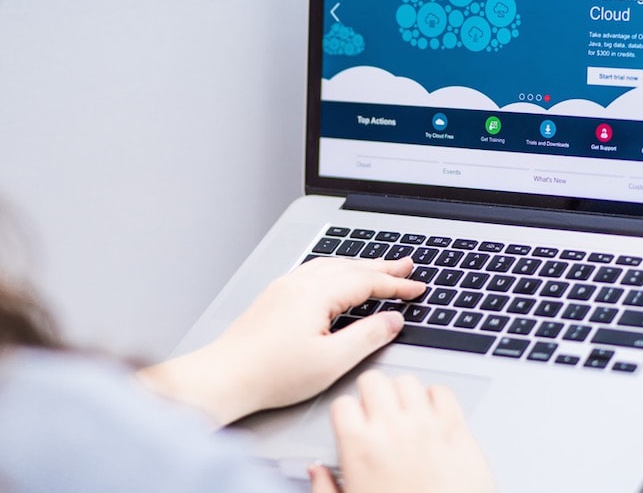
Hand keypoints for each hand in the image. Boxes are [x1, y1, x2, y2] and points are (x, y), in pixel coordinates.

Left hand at [138, 256, 423, 425]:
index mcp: (314, 294)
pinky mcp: (274, 297)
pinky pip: (314, 273)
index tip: (417, 288)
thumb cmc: (271, 373)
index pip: (366, 281)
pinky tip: (338, 279)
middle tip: (406, 266)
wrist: (225, 377)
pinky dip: (336, 271)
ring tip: (378, 269)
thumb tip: (392, 321)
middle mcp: (298, 283)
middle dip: (381, 267)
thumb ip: (367, 337)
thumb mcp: (331, 361)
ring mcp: (284, 288)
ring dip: (358, 266)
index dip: (395, 285)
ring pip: (330, 266)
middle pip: (349, 267)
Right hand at [309, 370, 494, 492]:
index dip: (346, 413)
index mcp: (360, 448)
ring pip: (408, 381)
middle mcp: (392, 430)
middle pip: (373, 381)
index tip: (352, 422)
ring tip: (404, 411)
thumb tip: (316, 471)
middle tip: (376, 411)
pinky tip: (431, 415)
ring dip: (402, 393)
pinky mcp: (457, 433)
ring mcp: (427, 428)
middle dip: (371, 393)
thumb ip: (325, 489)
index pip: (343, 403)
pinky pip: (443, 393)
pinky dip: (436, 398)